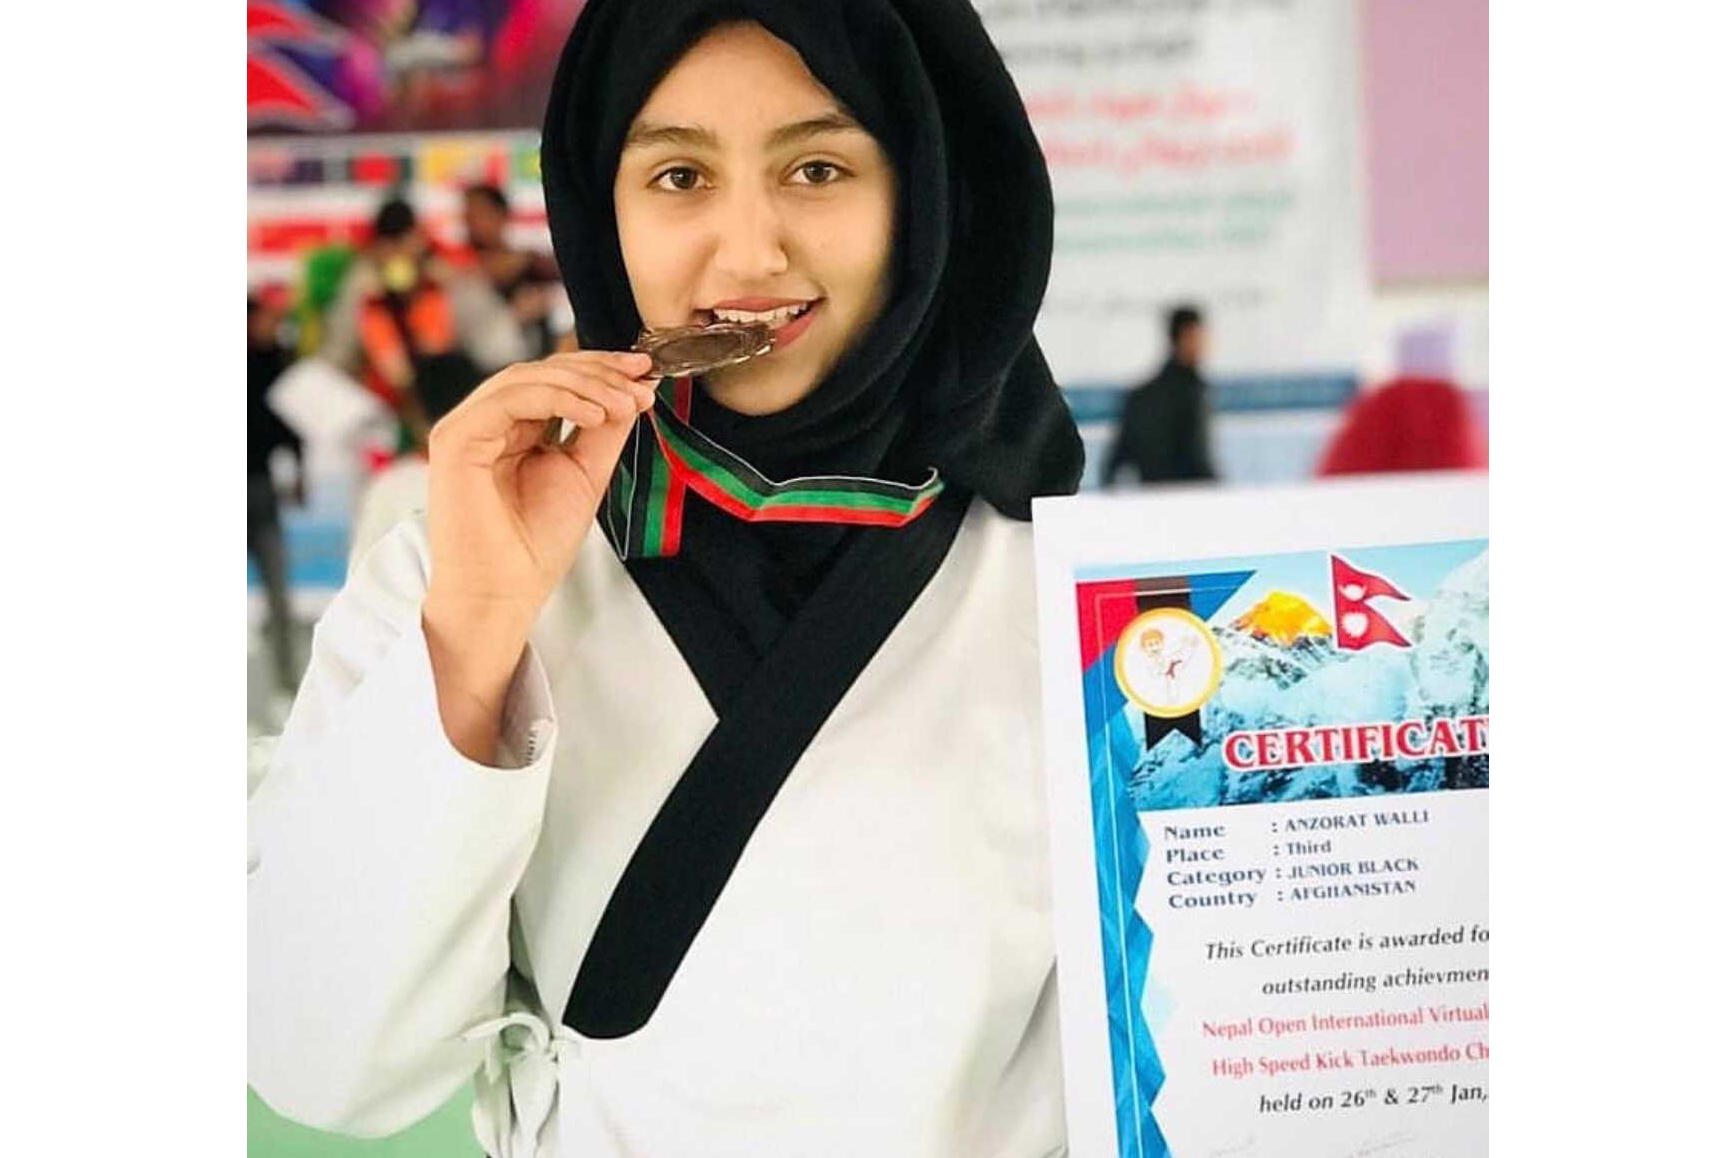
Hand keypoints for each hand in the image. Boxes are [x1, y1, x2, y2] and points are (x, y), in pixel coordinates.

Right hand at [420, 351, 654, 759]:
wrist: (502, 595)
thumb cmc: (535, 546)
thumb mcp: (585, 475)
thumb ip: (604, 431)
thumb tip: (636, 390)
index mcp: (511, 429)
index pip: (555, 381)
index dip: (600, 370)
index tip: (646, 373)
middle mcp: (484, 422)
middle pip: (542, 370)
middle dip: (598, 370)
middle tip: (642, 378)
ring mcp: (466, 428)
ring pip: (527, 378)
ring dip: (585, 384)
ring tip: (626, 403)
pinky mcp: (456, 439)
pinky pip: (511, 399)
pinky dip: (558, 399)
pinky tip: (595, 416)